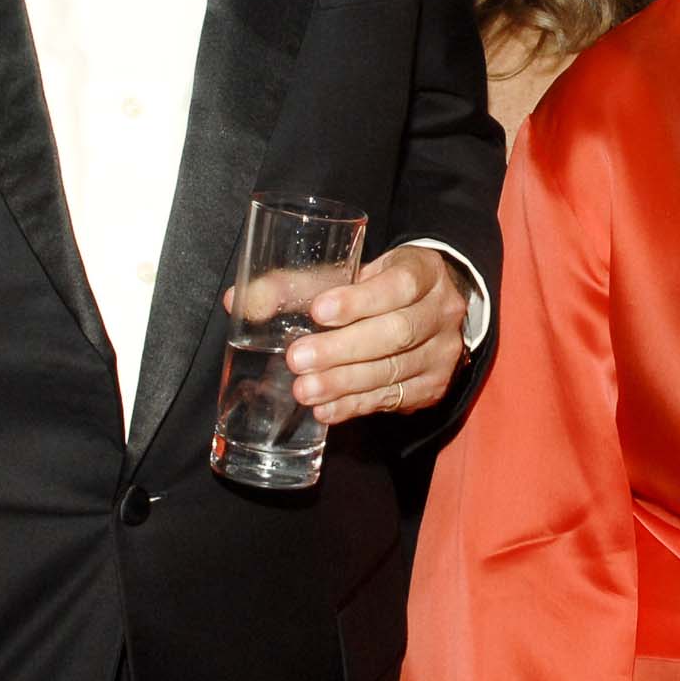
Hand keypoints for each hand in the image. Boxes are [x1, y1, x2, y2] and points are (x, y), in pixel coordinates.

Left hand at [250, 245, 471, 427]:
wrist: (432, 311)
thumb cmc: (380, 287)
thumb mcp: (352, 273)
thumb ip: (300, 284)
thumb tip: (237, 300)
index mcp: (423, 270)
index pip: (398, 284)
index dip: (359, 300)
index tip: (319, 312)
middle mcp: (441, 311)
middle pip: (396, 333)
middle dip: (343, 349)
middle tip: (298, 359)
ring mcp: (442, 353)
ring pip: (393, 370)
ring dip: (344, 383)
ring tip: (303, 390)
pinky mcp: (433, 387)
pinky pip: (392, 399)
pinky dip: (354, 405)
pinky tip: (326, 410)